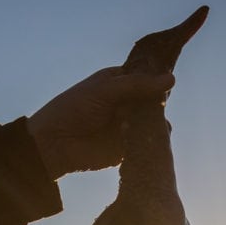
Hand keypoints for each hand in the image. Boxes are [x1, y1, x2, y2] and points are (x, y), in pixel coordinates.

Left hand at [26, 67, 174, 179]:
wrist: (54, 143)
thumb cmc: (72, 109)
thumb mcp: (105, 90)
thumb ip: (137, 85)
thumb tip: (171, 79)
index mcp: (118, 82)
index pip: (146, 76)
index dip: (157, 77)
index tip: (170, 79)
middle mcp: (125, 102)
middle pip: (153, 100)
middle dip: (157, 103)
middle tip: (155, 105)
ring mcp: (128, 125)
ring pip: (153, 122)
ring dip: (154, 122)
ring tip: (146, 123)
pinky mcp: (127, 148)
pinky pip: (146, 143)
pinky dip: (149, 141)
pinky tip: (146, 138)